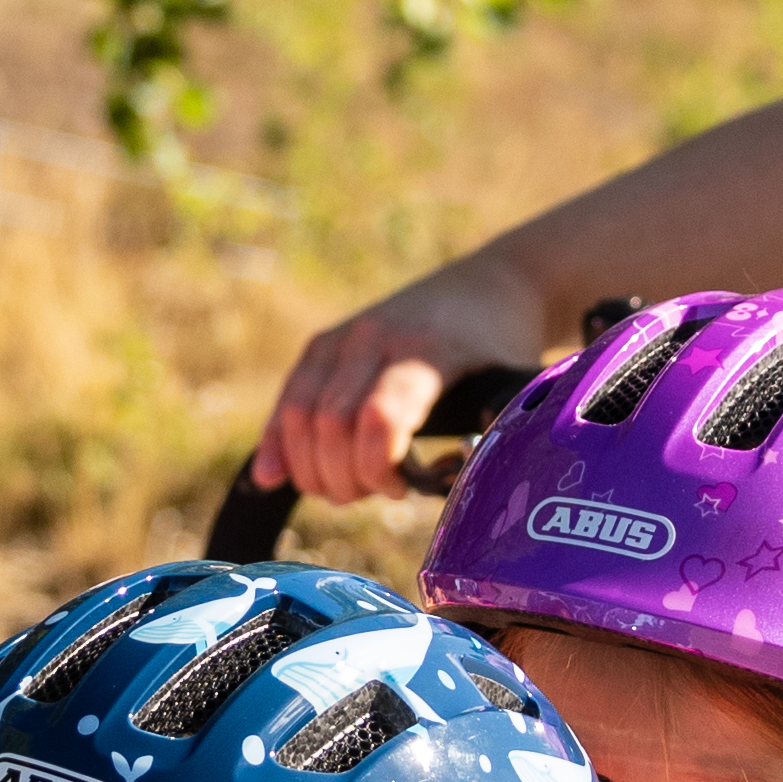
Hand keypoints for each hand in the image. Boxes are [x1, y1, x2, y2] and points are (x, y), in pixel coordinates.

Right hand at [262, 258, 550, 503]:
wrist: (493, 285)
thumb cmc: (503, 348)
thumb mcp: (512, 389)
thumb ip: (490, 439)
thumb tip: (460, 496)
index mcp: (426, 349)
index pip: (380, 418)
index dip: (378, 468)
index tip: (402, 490)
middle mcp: (376, 337)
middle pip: (331, 423)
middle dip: (343, 477)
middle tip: (371, 495)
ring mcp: (344, 336)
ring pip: (300, 411)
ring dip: (311, 467)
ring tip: (345, 490)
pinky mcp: (325, 342)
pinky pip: (290, 396)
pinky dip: (278, 441)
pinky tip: (270, 478)